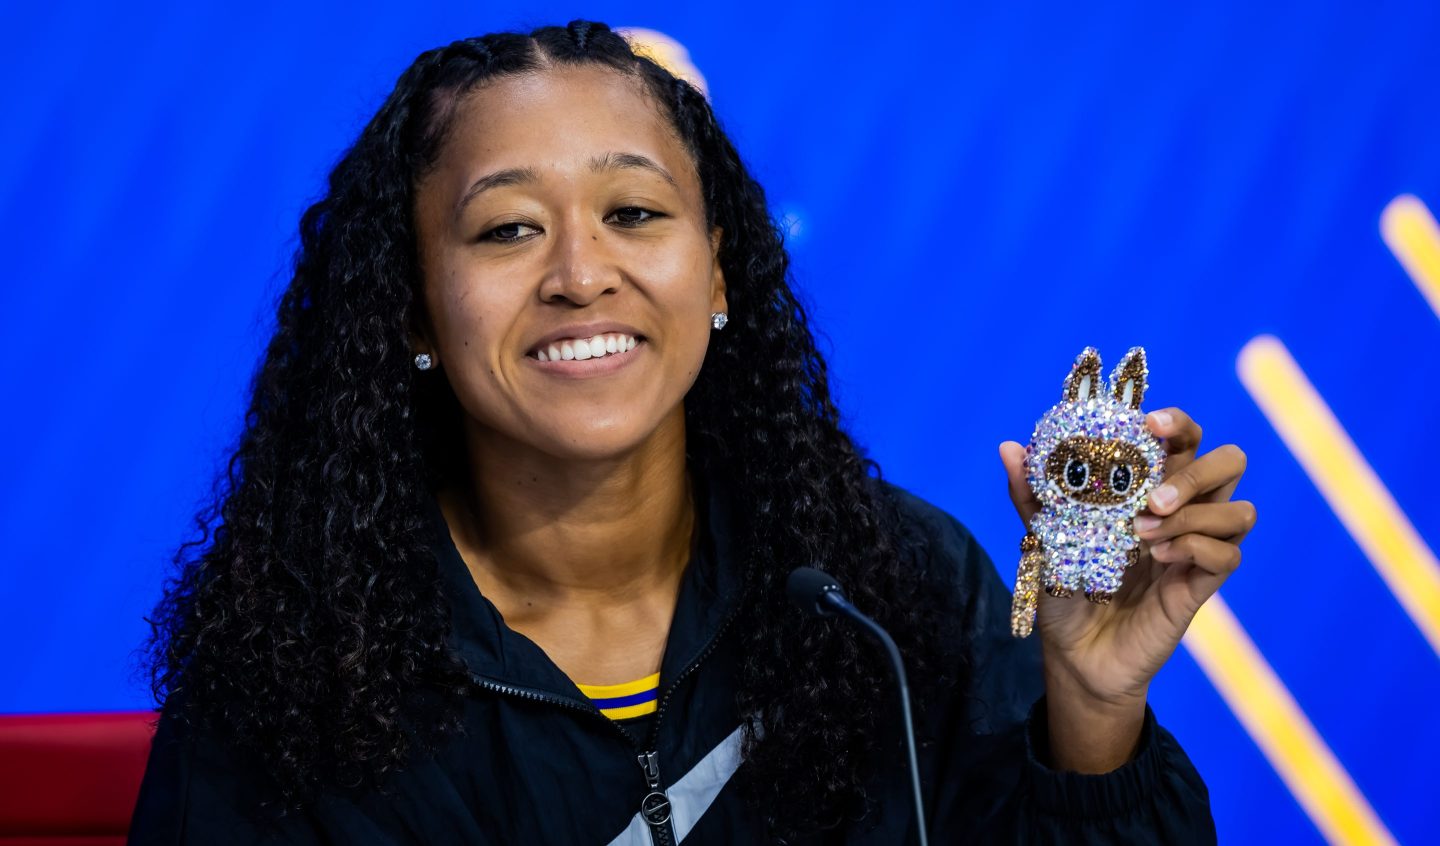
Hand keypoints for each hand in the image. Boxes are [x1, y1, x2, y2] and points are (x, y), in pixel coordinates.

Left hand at [999, 408, 1254, 770]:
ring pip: (1240, 509)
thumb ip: (1033, 494)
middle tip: (1151, 498)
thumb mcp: (1043, 538)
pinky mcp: (1200, 585)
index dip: (1177, 422)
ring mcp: (1196, 548)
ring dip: (1194, 514)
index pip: (1185, 438)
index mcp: (1149, 487)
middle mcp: (1182, 511)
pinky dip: (1195, 548)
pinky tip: (1159, 558)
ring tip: (1144, 533)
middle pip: (1229, 463)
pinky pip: (1228, 555)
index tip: (1147, 424)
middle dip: (1197, 470)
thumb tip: (1008, 447)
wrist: (1073, 654)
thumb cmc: (1064, 589)